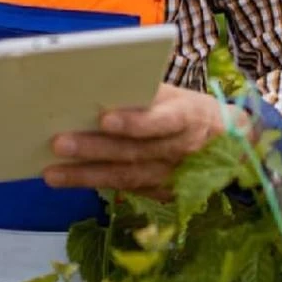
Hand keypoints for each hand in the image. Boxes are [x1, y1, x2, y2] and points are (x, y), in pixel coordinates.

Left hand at [43, 84, 244, 198]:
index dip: (135, 122)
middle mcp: (180, 151)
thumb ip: (147, 94)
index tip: (104, 118)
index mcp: (188, 118)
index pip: (162, 122)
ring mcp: (171, 178)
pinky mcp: (161, 194)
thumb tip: (99, 87)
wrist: (229, 144)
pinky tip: (68, 180)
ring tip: (52, 173)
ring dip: (85, 175)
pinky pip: (125, 189)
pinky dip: (95, 184)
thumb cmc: (191, 110)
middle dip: (94, 149)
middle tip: (58, 143)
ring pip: (125, 177)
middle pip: (134, 152)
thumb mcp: (177, 95)